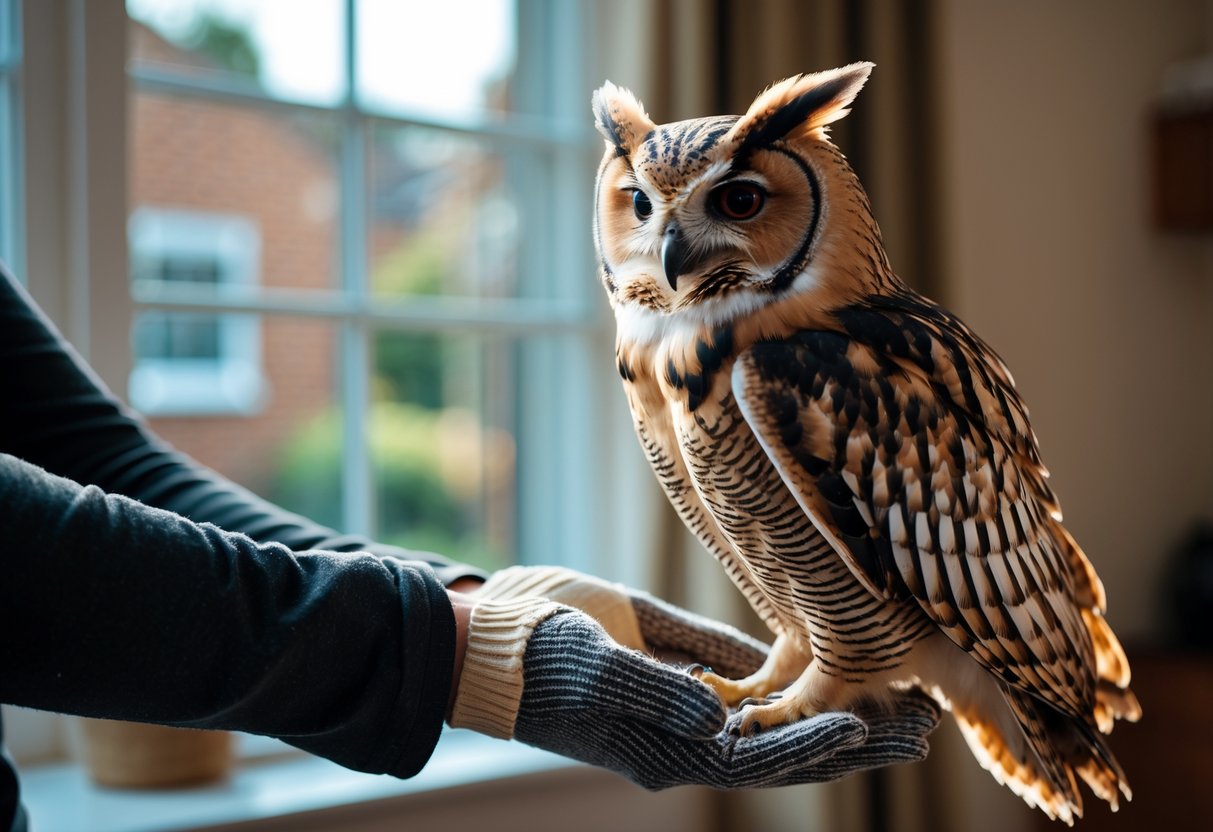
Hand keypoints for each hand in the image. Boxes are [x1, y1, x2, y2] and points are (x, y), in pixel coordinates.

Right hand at [446, 566, 940, 788]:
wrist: (489, 639)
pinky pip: (739, 678)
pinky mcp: (673, 666)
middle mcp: (681, 733)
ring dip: (832, 710)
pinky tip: (826, 669)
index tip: (865, 726)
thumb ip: (655, 691)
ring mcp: (681, 702)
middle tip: (918, 727)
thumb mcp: (593, 670)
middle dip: (848, 738)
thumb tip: (719, 715)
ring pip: (773, 716)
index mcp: (663, 747)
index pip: (755, 757)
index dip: (809, 743)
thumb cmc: (534, 657)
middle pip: (781, 746)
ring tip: (895, 704)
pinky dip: (787, 680)